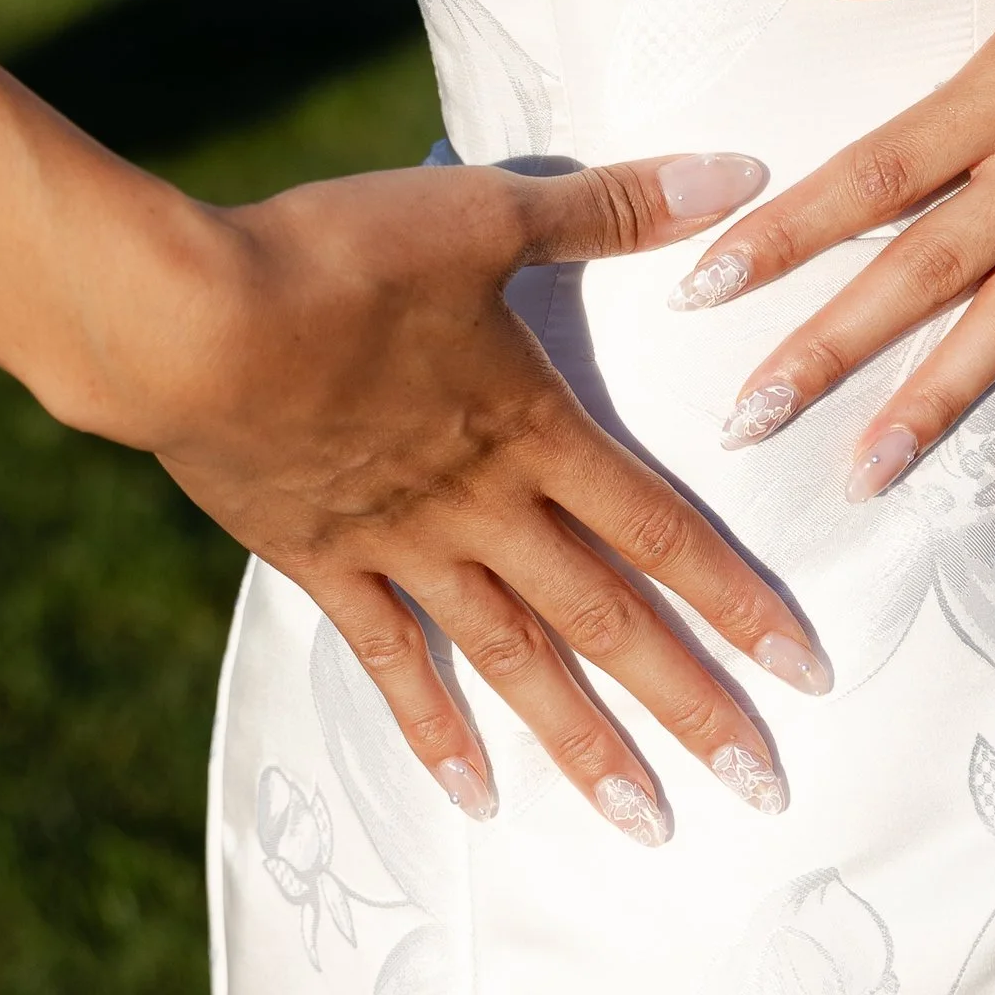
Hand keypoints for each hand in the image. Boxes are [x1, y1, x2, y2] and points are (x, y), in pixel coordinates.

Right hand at [138, 152, 829, 841]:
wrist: (188, 320)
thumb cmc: (339, 257)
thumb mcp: (487, 214)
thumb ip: (615, 207)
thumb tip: (739, 172)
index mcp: (532, 428)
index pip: (664, 529)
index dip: (740, 600)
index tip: (806, 673)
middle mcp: (483, 508)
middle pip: (609, 619)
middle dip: (692, 705)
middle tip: (762, 786)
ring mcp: (402, 547)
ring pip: (515, 662)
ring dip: (584, 744)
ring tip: (644, 822)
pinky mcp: (321, 563)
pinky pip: (391, 662)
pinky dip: (435, 730)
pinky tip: (473, 797)